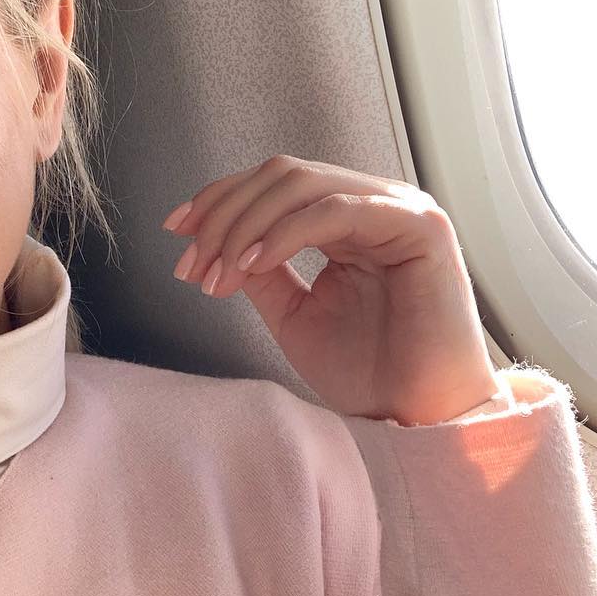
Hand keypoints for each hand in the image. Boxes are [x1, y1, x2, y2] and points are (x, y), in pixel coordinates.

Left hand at [163, 154, 500, 425]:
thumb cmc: (369, 376)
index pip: (274, 185)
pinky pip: (338, 209)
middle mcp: (374, 205)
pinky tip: (253, 264)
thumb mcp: (294, 314)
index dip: (220, 200)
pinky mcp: (420, 227)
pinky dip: (286, 232)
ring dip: (246, 225)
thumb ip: (261, 271)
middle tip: (192, 263)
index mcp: (347, 220)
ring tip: (218, 272)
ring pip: (303, 184)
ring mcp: (399, 210)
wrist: (418, 420)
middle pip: (281, 176)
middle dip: (224, 216)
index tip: (176, 233)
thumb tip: (214, 242)